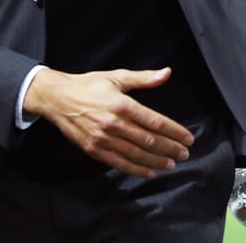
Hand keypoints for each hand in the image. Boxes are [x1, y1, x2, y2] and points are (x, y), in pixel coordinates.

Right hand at [22, 67, 194, 177]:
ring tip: (172, 164)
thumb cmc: (89, 85)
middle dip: (169, 148)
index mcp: (122, 105)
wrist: (57, 98)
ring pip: (136, 154)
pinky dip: (135, 169)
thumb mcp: (117, 76)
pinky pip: (118, 163)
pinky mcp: (94, 150)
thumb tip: (167, 72)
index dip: (174, 131)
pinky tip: (149, 171)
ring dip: (156, 161)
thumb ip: (144, 78)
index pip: (155, 122)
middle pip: (148, 140)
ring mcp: (103, 139)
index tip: (188, 137)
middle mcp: (114, 124)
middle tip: (185, 153)